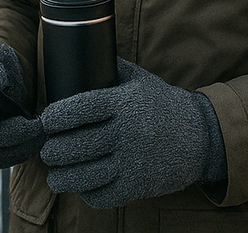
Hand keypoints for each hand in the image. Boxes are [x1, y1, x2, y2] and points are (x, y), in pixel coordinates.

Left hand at [40, 59, 222, 207]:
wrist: (202, 136)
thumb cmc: (162, 104)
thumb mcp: (139, 79)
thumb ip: (110, 67)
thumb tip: (79, 53)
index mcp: (125, 103)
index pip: (80, 108)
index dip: (56, 116)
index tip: (45, 121)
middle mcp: (128, 132)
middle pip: (77, 145)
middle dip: (54, 150)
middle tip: (47, 150)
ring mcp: (134, 161)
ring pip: (85, 175)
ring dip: (62, 177)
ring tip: (54, 175)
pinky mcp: (140, 186)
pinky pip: (104, 195)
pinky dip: (87, 194)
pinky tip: (81, 187)